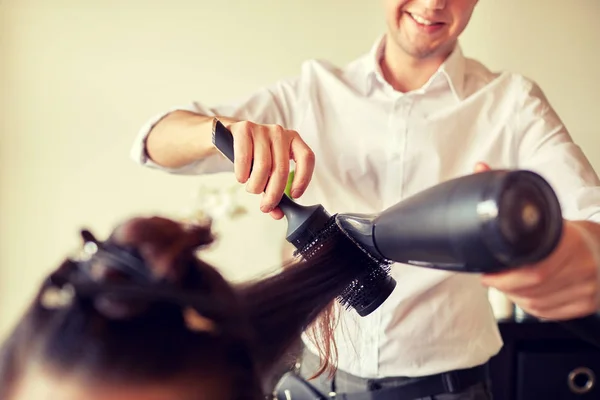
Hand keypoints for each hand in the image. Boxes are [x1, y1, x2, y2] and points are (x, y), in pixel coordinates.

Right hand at [227, 121, 314, 218]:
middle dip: (273, 193)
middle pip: (282, 169)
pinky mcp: (244, 129)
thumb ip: (274, 190)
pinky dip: (243, 173)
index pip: (307, 158)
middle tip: (266, 206)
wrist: (229, 135)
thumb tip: (277, 213)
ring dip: (256, 185)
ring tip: (252, 189)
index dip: (303, 179)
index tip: (294, 196)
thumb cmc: (253, 155)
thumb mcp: (268, 170)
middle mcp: (280, 133)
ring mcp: (262, 129)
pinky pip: (245, 158)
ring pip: (264, 166)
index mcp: (293, 140)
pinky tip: (242, 178)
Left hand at [474, 162, 599, 319]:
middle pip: (533, 288)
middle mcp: (583, 267)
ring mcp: (586, 289)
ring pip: (538, 303)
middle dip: (505, 286)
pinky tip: (525, 294)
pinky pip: (548, 313)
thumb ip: (511, 192)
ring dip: (515, 297)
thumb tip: (480, 169)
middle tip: (493, 278)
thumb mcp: (545, 212)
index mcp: (571, 242)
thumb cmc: (569, 230)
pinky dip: (531, 306)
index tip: (488, 273)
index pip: (535, 269)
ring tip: (508, 284)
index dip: (506, 276)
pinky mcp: (585, 305)